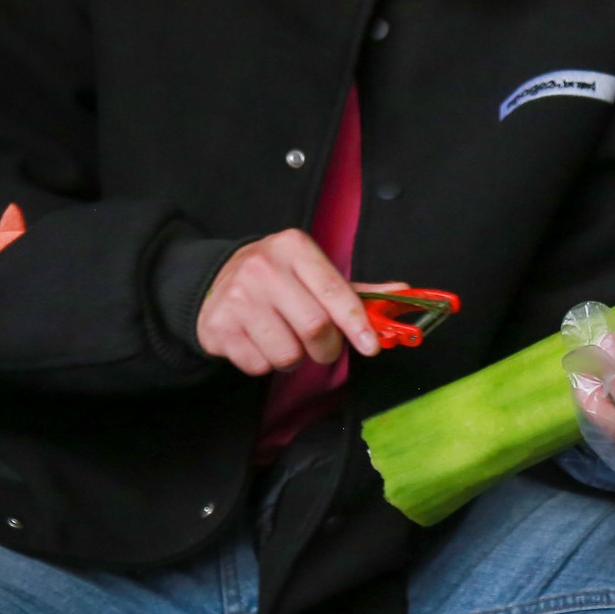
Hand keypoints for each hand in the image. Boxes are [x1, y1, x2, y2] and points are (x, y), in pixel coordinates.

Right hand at [196, 229, 391, 375]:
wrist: (213, 282)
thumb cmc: (275, 279)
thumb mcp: (312, 273)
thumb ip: (355, 290)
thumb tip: (402, 293)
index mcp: (294, 248)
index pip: (336, 292)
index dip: (357, 324)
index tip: (370, 347)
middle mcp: (263, 267)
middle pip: (315, 328)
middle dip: (326, 348)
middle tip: (322, 346)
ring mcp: (238, 297)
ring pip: (288, 354)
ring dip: (294, 358)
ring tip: (283, 338)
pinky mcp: (219, 327)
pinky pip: (260, 366)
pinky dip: (265, 364)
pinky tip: (258, 341)